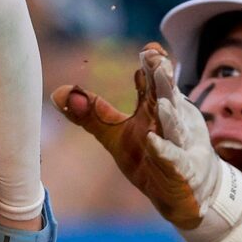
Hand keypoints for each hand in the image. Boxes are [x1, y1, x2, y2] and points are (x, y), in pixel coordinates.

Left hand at [56, 44, 241, 241]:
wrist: (184, 191)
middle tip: (156, 61)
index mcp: (154, 109)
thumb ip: (92, 114)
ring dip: (168, 113)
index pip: (153, 83)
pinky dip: (164, 151)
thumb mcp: (115, 135)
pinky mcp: (181, 170)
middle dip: (162, 80)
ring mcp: (177, 146)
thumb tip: (58, 92)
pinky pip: (173, 159)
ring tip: (160, 99)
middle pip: (166, 98)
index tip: (148, 51)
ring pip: (173, 126)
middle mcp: (168, 123)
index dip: (152, 66)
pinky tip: (152, 140)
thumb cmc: (149, 156)